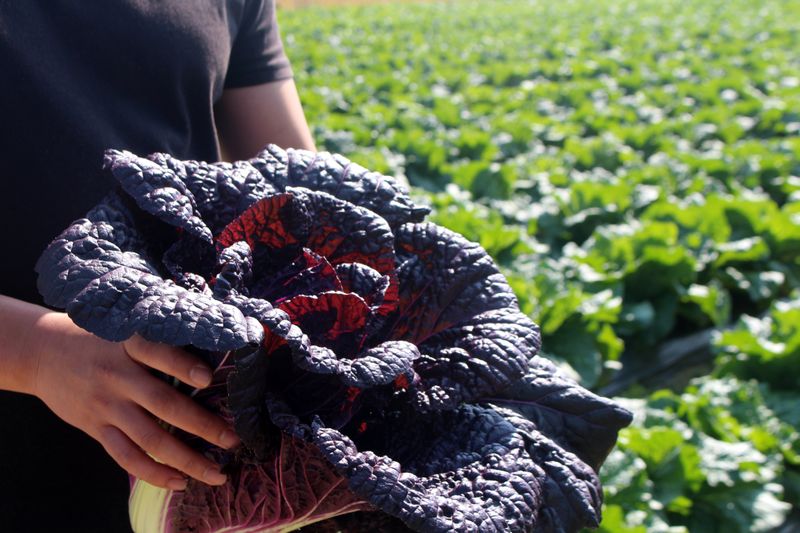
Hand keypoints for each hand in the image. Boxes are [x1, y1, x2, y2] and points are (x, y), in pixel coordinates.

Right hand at [30, 311, 239, 490]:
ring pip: (150, 438)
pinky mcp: (95, 427)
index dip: (181, 365)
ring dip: (186, 460)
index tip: (207, 378)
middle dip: (202, 425)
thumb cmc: (100, 337)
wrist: (42, 352)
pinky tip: (179, 482)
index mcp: (129, 344)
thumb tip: (214, 354)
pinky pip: (126, 456)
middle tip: (233, 440)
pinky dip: (154, 472)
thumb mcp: (126, 326)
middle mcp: (118, 375)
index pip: (156, 352)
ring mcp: (106, 405)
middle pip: (163, 404)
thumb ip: (160, 340)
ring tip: (216, 473)